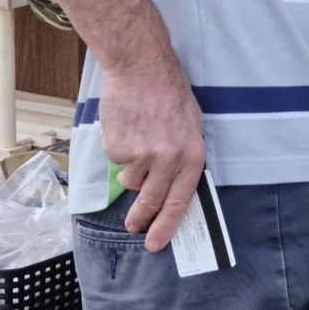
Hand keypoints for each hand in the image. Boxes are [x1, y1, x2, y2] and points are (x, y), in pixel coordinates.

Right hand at [97, 54, 205, 251]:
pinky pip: (116, 160)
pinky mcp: (118, 148)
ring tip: (136, 139)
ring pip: (131, 181)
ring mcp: (141, 156)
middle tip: (133, 227)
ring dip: (131, 169)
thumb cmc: (169, 91)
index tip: (156, 243)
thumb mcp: (191, 124)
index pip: (180, 201)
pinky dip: (119, 148)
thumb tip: (175, 185)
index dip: (167, 226)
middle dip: (141, 218)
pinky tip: (126, 126)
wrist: (140, 66)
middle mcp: (168, 161)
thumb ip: (185, 156)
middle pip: (151, 201)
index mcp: (191, 156)